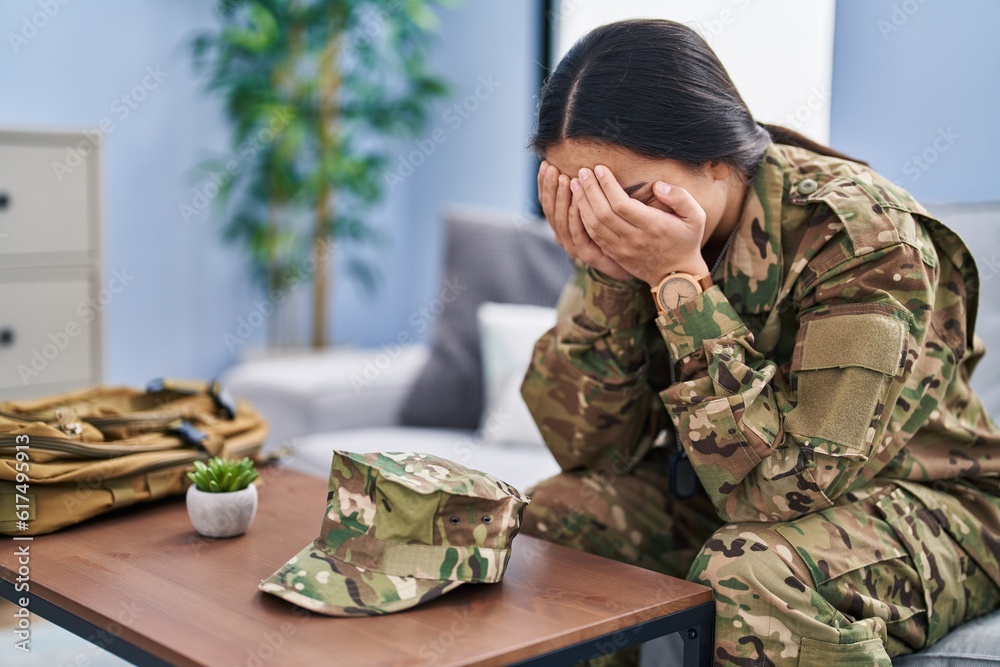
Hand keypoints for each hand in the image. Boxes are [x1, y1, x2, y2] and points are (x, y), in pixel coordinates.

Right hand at [537, 160, 632, 281]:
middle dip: (550, 187)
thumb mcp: (599, 206)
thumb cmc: (616, 229)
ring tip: (564, 179)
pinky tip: (577, 200)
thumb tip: (584, 165)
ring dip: (561, 198)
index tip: (545, 163)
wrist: (631, 259)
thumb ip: (590, 191)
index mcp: (563, 223)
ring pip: (561, 220)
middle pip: (550, 209)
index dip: (544, 183)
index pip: (548, 201)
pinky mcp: (584, 253)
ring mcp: (572, 245)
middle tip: (552, 168)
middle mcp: (563, 234)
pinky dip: (575, 215)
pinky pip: (576, 232)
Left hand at [570, 165, 709, 285]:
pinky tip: (578, 204)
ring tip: (575, 184)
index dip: (607, 185)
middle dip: (590, 190)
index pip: (621, 204)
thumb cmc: (686, 241)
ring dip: (582, 203)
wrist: (676, 276)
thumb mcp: (696, 217)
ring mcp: (621, 249)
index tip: (599, 168)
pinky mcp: (614, 255)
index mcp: (653, 226)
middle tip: (582, 171)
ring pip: (594, 225)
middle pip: (603, 213)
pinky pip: (593, 236)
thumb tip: (658, 186)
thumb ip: (680, 198)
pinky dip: (583, 219)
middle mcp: (634, 238)